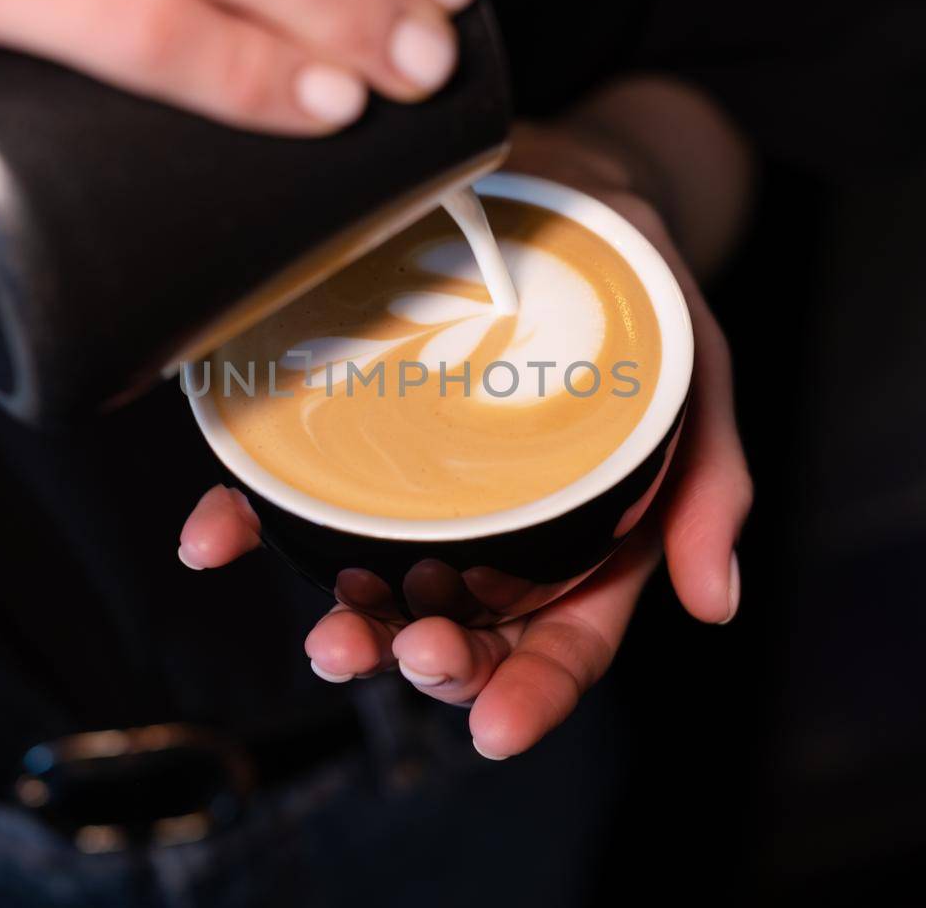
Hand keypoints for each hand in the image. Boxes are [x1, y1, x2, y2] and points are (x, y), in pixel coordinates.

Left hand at [180, 121, 752, 759]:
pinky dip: (245, 521)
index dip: (530, 695)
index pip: (561, 645)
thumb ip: (710, 482)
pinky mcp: (350, 438)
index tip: (494, 726)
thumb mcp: (696, 377)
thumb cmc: (638, 304)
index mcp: (583, 546)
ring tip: (329, 637)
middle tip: (413, 652)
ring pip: (379, 586)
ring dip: (349, 625)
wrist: (569, 198)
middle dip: (433, 665)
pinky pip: (291, 492)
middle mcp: (496, 538)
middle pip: (464, 632)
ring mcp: (417, 496)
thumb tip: (713, 602)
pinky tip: (213, 537)